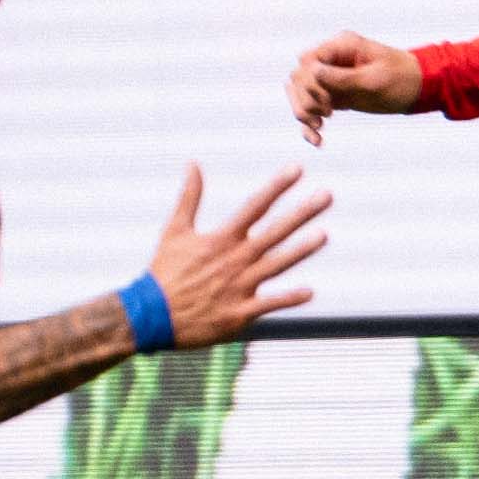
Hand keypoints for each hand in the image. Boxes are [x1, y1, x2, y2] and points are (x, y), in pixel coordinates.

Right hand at [144, 164, 328, 346]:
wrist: (150, 316)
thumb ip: (189, 197)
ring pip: (276, 264)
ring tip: (324, 234)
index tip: (297, 169)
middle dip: (301, 213)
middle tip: (327, 196)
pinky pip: (268, 304)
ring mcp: (239, 287)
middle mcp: (234, 260)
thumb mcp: (175, 230)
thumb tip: (193, 163)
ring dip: (301, 250)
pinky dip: (288, 299)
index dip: (277, 187)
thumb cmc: (164, 272)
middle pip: (274, 232)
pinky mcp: (239, 313)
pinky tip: (310, 292)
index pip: (254, 206)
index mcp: (221, 239)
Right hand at [288, 32, 425, 142]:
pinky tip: (317, 140)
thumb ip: (343, 77)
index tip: (328, 103)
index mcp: (341, 46)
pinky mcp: (335, 95)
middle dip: (305, 99)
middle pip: (299, 77)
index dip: (310, 83)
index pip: (307, 61)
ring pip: (300, 93)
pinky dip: (310, 124)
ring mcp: (332, 78)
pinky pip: (313, 108)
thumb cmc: (402, 78)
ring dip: (303, 112)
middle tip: (325, 116)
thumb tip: (311, 72)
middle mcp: (332, 60)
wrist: (420, 88)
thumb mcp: (374, 80)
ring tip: (318, 129)